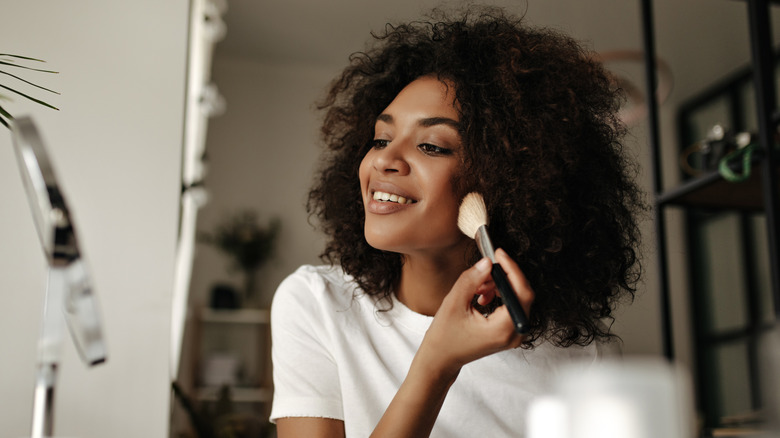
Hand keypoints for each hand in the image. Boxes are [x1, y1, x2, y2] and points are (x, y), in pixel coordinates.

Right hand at [416, 248, 534, 377]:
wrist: (441, 359)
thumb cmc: (444, 337)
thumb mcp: (454, 303)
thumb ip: (472, 280)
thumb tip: (487, 262)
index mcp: (503, 329)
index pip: (521, 293)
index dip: (512, 269)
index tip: (499, 254)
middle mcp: (514, 334)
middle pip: (521, 295)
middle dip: (503, 278)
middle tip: (484, 269)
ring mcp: (513, 335)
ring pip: (516, 299)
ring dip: (498, 286)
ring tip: (478, 287)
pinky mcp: (508, 332)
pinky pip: (511, 306)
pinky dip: (498, 296)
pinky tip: (481, 296)